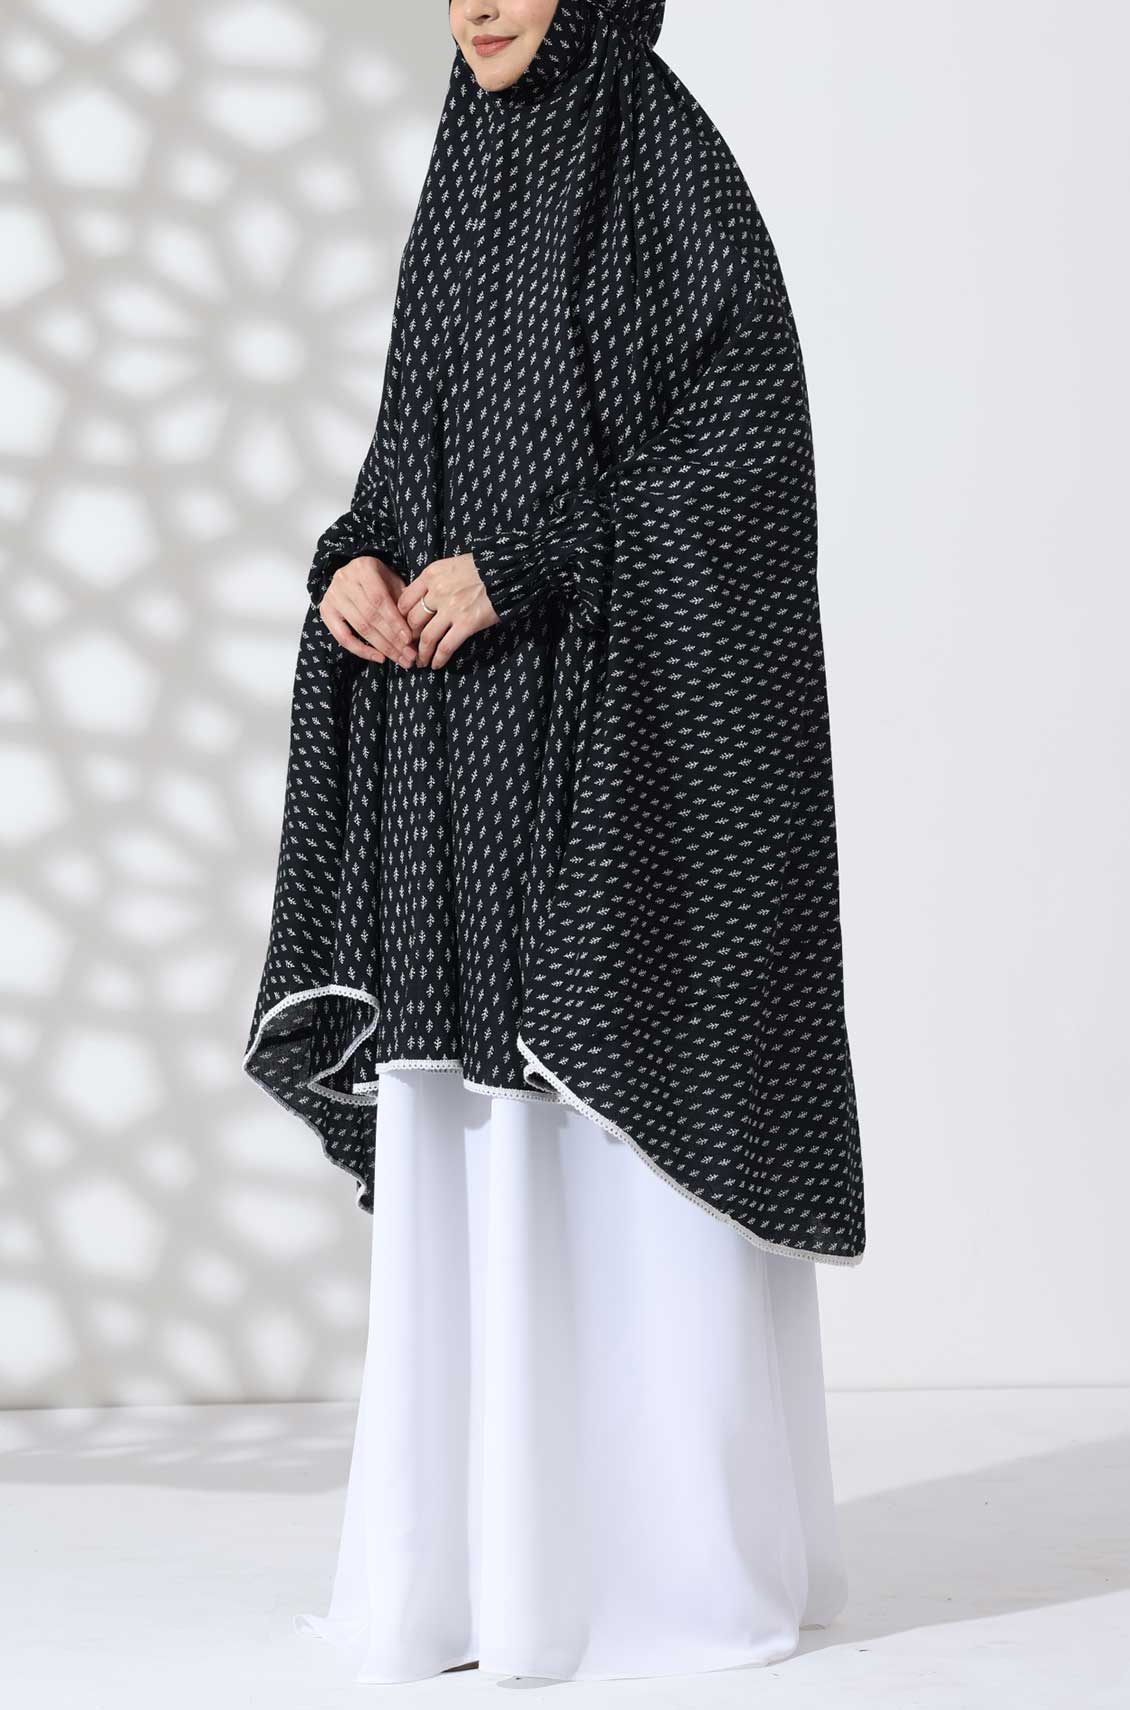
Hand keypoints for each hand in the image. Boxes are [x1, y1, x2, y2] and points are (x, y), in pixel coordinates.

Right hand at [318, 555, 417, 667]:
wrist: (354, 574)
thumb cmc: (379, 579)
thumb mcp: (393, 581)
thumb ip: (402, 600)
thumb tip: (415, 629)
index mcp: (363, 567)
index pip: (379, 599)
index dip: (395, 621)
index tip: (409, 639)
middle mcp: (344, 579)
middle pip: (370, 616)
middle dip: (392, 639)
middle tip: (409, 655)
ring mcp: (332, 596)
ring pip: (359, 628)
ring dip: (382, 647)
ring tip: (400, 659)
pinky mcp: (326, 611)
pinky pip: (343, 637)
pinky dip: (362, 650)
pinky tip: (379, 657)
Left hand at [396, 552, 498, 667]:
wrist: (507, 570)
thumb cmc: (481, 567)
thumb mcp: (451, 565)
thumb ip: (434, 580)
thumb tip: (420, 598)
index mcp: (431, 575)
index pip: (405, 600)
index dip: (401, 617)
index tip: (405, 627)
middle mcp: (437, 592)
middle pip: (413, 620)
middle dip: (410, 637)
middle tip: (412, 646)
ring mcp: (451, 609)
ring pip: (427, 637)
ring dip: (422, 653)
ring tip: (422, 661)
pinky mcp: (467, 624)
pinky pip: (446, 646)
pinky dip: (438, 658)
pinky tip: (436, 665)